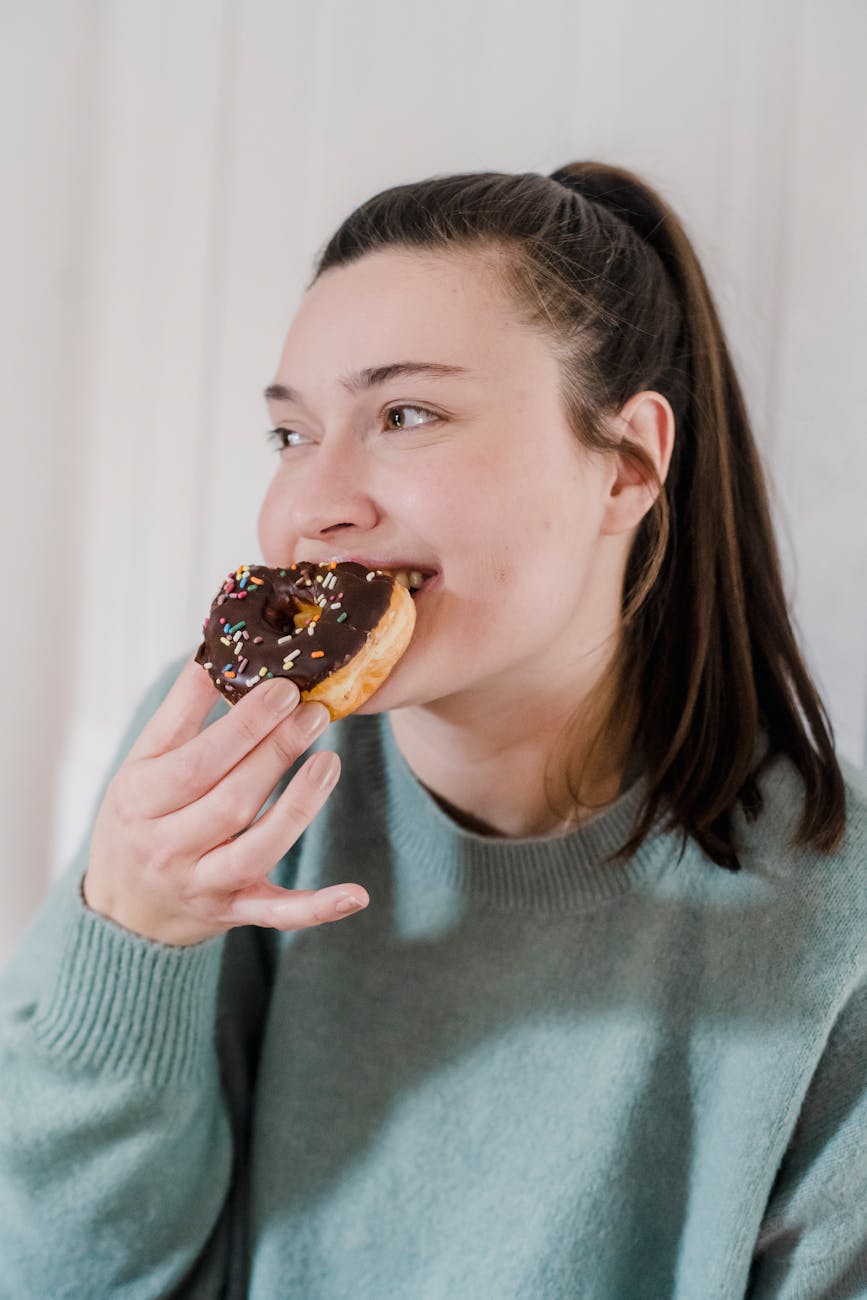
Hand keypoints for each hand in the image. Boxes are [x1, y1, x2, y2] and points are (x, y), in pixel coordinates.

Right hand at [82, 656, 366, 945]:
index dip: (244, 726)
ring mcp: (203, 885)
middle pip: (232, 801)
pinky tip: (356, 894)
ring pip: (257, 850)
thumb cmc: (140, 815)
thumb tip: (214, 651)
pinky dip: (317, 908)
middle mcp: (168, 848)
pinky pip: (278, 915)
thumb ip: (181, 710)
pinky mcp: (234, 913)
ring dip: (299, 807)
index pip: (198, 761)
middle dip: (278, 754)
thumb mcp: (144, 761)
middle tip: (317, 713)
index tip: (283, 690)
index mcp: (140, 800)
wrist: (124, 903)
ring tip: (330, 761)